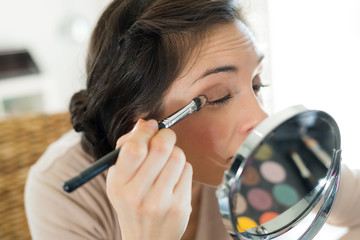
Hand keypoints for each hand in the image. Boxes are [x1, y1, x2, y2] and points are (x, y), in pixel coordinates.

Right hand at [106, 119, 192, 239]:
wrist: (147, 239)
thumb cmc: (132, 203)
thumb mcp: (119, 180)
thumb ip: (126, 149)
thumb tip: (144, 122)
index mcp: (119, 185)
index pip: (134, 148)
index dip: (145, 131)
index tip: (150, 126)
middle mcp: (138, 195)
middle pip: (161, 147)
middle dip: (166, 135)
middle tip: (164, 137)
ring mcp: (161, 202)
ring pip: (178, 156)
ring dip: (175, 152)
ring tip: (168, 162)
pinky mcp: (180, 206)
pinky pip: (188, 171)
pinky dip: (183, 168)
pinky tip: (174, 178)